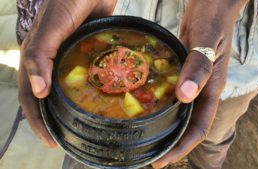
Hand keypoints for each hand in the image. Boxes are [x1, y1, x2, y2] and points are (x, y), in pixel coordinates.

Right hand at [18, 0, 115, 146]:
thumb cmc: (68, 1)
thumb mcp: (51, 28)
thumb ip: (40, 55)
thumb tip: (38, 92)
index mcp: (36, 58)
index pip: (31, 97)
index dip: (37, 120)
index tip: (50, 140)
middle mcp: (50, 61)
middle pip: (47, 97)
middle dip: (52, 119)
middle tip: (66, 139)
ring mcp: (68, 58)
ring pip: (65, 89)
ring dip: (69, 108)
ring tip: (81, 126)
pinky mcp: (85, 54)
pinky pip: (85, 77)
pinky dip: (88, 91)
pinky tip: (98, 102)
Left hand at [152, 0, 247, 167]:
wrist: (209, 6)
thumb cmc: (211, 20)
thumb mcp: (206, 41)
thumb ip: (198, 67)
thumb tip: (185, 97)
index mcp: (211, 89)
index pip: (198, 127)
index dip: (182, 146)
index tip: (162, 160)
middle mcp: (201, 90)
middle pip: (187, 125)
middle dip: (171, 143)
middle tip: (148, 155)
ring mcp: (190, 82)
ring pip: (179, 112)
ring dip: (165, 126)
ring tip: (144, 137)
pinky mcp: (181, 73)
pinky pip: (171, 95)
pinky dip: (160, 105)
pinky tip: (144, 107)